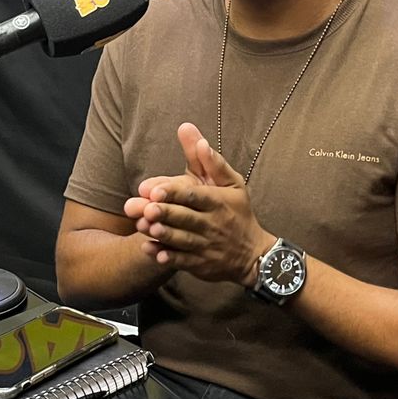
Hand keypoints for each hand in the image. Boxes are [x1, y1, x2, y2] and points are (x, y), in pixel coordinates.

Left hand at [123, 123, 272, 284]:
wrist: (254, 254)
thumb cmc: (238, 212)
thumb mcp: (232, 184)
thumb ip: (210, 161)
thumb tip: (194, 134)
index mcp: (218, 201)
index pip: (194, 196)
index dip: (174, 193)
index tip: (154, 189)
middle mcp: (212, 224)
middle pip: (185, 218)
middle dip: (164, 213)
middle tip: (143, 208)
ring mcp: (206, 246)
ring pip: (182, 240)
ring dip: (163, 234)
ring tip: (144, 227)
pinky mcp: (200, 264)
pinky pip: (182, 261)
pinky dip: (167, 257)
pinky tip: (150, 250)